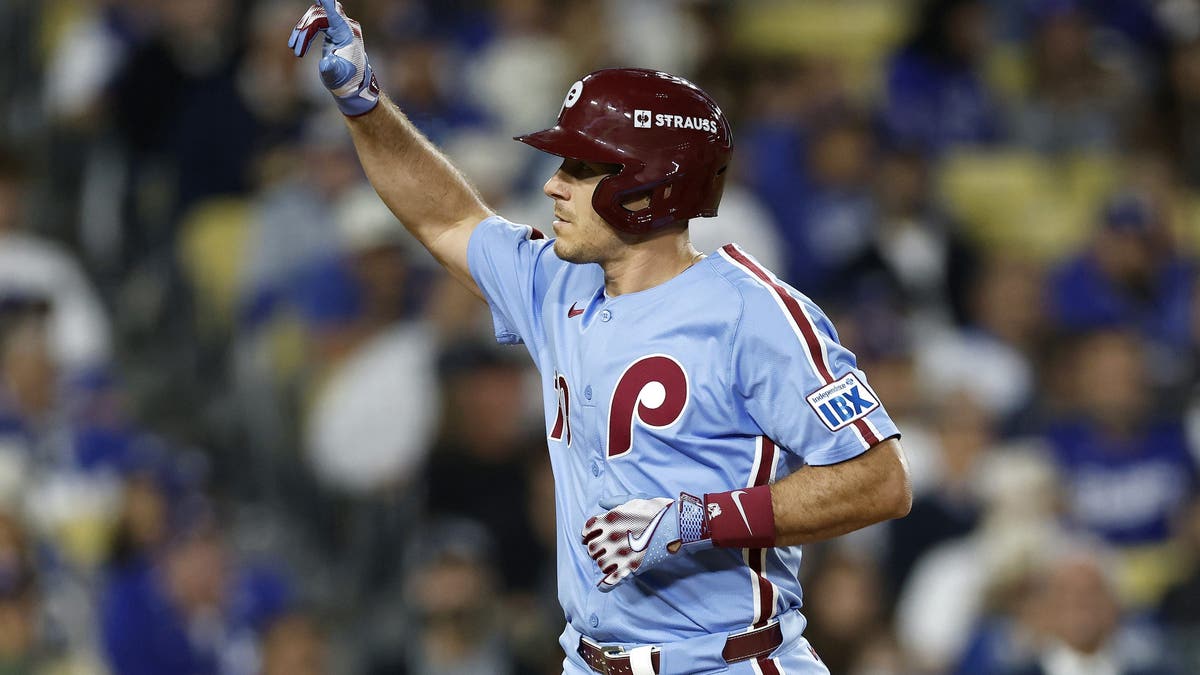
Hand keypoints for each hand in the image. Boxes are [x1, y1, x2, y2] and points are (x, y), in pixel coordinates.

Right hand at [288, 0, 379, 116]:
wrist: (353, 86)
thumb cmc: (347, 81)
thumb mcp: (337, 77)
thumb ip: (331, 69)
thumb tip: (326, 63)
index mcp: (347, 33)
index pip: (334, 11)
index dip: (326, 1)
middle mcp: (346, 26)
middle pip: (318, 16)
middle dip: (303, 31)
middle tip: (294, 49)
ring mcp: (340, 27)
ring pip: (315, 18)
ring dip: (302, 33)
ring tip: (296, 51)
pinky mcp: (335, 30)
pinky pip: (316, 22)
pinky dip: (306, 33)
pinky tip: (298, 45)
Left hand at [582, 493, 710, 590]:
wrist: (679, 524)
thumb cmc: (658, 510)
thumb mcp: (635, 500)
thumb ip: (615, 502)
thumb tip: (601, 503)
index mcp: (610, 519)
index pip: (587, 531)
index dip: (588, 536)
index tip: (593, 538)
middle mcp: (611, 536)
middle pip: (592, 549)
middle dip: (597, 550)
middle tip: (606, 550)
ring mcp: (621, 553)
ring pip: (600, 564)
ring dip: (604, 564)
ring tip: (613, 562)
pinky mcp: (632, 568)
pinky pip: (610, 581)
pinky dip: (605, 585)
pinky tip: (604, 584)